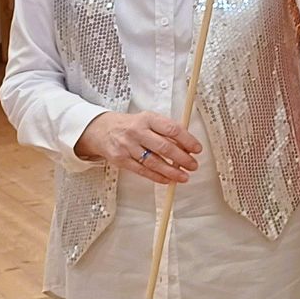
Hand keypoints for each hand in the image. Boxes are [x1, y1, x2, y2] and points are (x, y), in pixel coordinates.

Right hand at [75, 111, 201, 183]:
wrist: (102, 130)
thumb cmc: (131, 125)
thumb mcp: (149, 120)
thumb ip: (166, 130)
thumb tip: (187, 145)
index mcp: (148, 118)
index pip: (172, 129)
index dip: (187, 140)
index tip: (197, 149)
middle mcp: (137, 131)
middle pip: (164, 147)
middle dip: (182, 158)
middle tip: (193, 165)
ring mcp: (128, 146)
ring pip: (153, 162)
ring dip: (171, 171)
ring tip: (184, 176)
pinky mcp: (121, 159)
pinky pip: (142, 170)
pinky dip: (157, 177)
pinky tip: (168, 180)